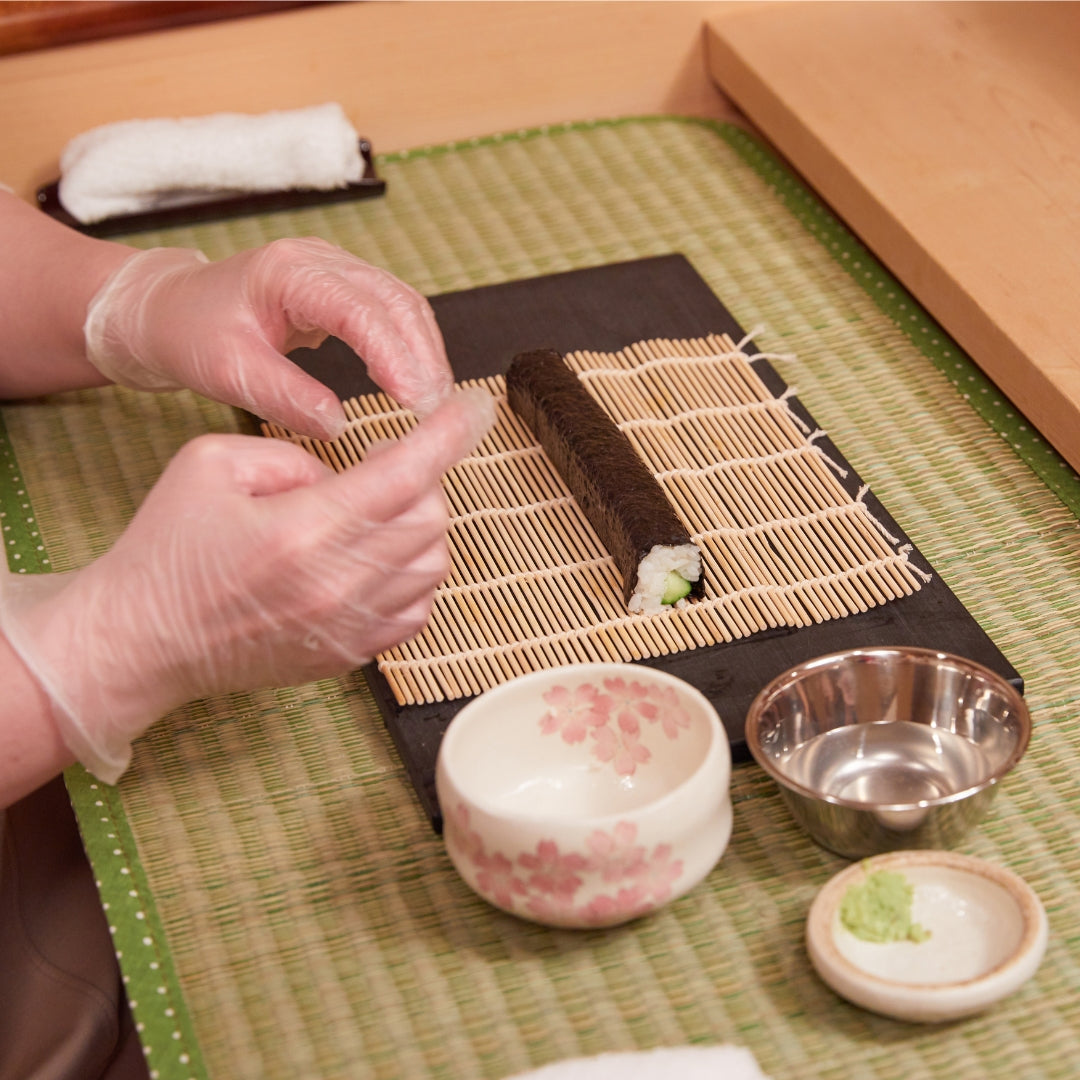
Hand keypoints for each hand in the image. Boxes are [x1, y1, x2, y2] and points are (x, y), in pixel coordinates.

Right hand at [0, 387, 492, 781]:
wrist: (142, 641)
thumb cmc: (167, 549)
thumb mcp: (210, 463)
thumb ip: (290, 453)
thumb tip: (343, 470)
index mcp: (302, 529)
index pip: (406, 474)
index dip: (448, 435)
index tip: (472, 408)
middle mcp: (337, 584)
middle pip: (431, 518)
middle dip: (424, 477)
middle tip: (388, 460)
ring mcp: (349, 627)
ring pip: (433, 565)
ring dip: (420, 526)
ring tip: (376, 510)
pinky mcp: (350, 655)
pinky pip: (418, 611)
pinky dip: (413, 575)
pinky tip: (377, 557)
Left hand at [83, 237, 452, 438]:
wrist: (167, 310)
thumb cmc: (189, 333)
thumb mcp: (227, 372)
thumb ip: (284, 397)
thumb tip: (338, 426)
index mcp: (287, 272)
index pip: (359, 309)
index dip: (394, 355)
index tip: (416, 401)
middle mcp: (319, 260)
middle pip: (396, 300)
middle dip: (424, 356)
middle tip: (437, 411)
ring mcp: (334, 270)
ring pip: (402, 304)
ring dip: (425, 352)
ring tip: (435, 403)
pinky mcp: (340, 290)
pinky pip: (391, 312)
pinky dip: (410, 347)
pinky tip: (416, 383)